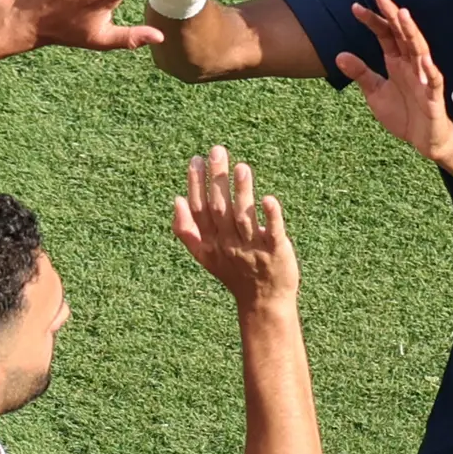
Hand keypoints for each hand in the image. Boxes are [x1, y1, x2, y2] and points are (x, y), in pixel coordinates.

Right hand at [170, 144, 295, 307]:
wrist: (264, 302)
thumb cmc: (235, 273)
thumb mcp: (205, 255)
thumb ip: (187, 231)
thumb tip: (177, 199)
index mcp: (210, 243)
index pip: (200, 209)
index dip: (196, 184)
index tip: (196, 159)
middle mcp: (228, 245)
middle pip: (219, 208)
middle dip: (216, 179)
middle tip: (217, 151)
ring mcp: (252, 249)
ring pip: (243, 218)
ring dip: (242, 192)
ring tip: (241, 167)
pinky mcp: (275, 252)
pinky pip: (272, 233)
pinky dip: (271, 217)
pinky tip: (269, 200)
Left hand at [341, 0, 452, 163]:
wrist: (424, 140)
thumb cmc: (404, 113)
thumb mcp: (375, 93)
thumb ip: (361, 73)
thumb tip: (338, 55)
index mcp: (396, 62)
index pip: (385, 35)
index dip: (372, 21)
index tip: (355, 7)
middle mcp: (411, 64)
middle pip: (402, 34)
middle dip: (392, 15)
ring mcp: (424, 78)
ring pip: (419, 49)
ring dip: (411, 32)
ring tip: (402, 15)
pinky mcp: (434, 96)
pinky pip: (433, 80)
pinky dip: (429, 70)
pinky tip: (423, 58)